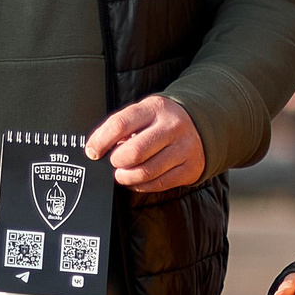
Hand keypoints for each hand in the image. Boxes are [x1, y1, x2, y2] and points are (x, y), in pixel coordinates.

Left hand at [87, 95, 205, 194]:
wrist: (201, 126)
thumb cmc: (162, 122)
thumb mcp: (143, 113)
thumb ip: (120, 127)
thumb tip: (95, 148)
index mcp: (155, 108)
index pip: (120, 124)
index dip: (101, 142)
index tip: (93, 152)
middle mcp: (171, 127)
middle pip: (134, 152)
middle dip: (116, 162)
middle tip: (113, 162)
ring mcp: (183, 148)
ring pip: (146, 171)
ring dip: (127, 177)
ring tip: (122, 173)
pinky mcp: (189, 168)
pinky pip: (159, 183)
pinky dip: (141, 185)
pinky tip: (137, 180)